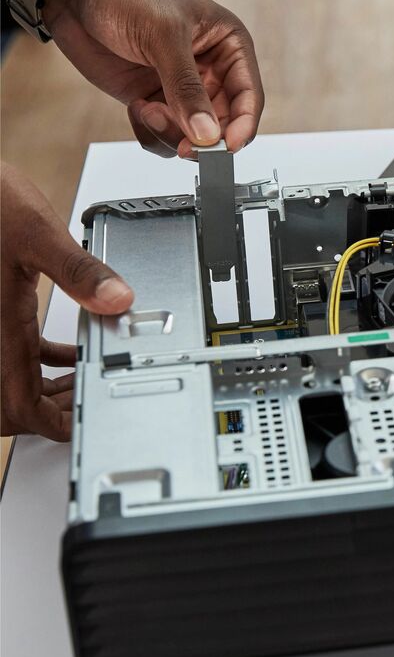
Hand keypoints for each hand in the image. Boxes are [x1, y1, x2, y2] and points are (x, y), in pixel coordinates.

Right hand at [1, 163, 132, 440]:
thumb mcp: (36, 232)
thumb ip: (80, 270)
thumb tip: (119, 299)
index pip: (19, 406)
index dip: (52, 424)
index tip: (85, 422)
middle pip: (12, 402)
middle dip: (53, 410)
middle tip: (94, 398)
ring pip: (10, 380)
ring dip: (47, 388)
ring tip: (87, 378)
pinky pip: (13, 353)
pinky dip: (40, 361)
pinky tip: (67, 348)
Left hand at [41, 0, 263, 158]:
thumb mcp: (163, 36)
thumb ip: (187, 88)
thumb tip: (208, 134)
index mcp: (229, 46)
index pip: (248, 96)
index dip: (243, 125)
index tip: (226, 146)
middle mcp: (212, 70)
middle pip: (224, 123)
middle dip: (202, 136)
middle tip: (183, 144)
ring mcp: (183, 88)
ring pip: (195, 135)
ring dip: (172, 134)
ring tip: (147, 111)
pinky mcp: (155, 100)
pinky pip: (165, 136)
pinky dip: (151, 133)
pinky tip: (136, 108)